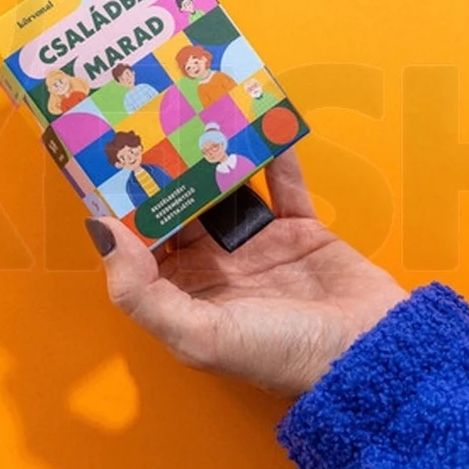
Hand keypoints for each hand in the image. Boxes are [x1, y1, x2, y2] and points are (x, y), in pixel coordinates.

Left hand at [85, 149, 407, 395]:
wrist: (368, 354)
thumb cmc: (278, 352)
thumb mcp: (198, 335)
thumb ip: (140, 290)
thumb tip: (100, 230)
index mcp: (185, 294)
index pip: (143, 243)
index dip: (127, 207)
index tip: (110, 161)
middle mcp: (217, 267)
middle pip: (183, 210)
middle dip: (168, 173)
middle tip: (154, 121)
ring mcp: (259, 245)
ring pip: (228, 191)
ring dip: (216, 157)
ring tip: (199, 113)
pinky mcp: (301, 229)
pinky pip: (283, 184)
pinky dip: (273, 155)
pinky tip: (261, 123)